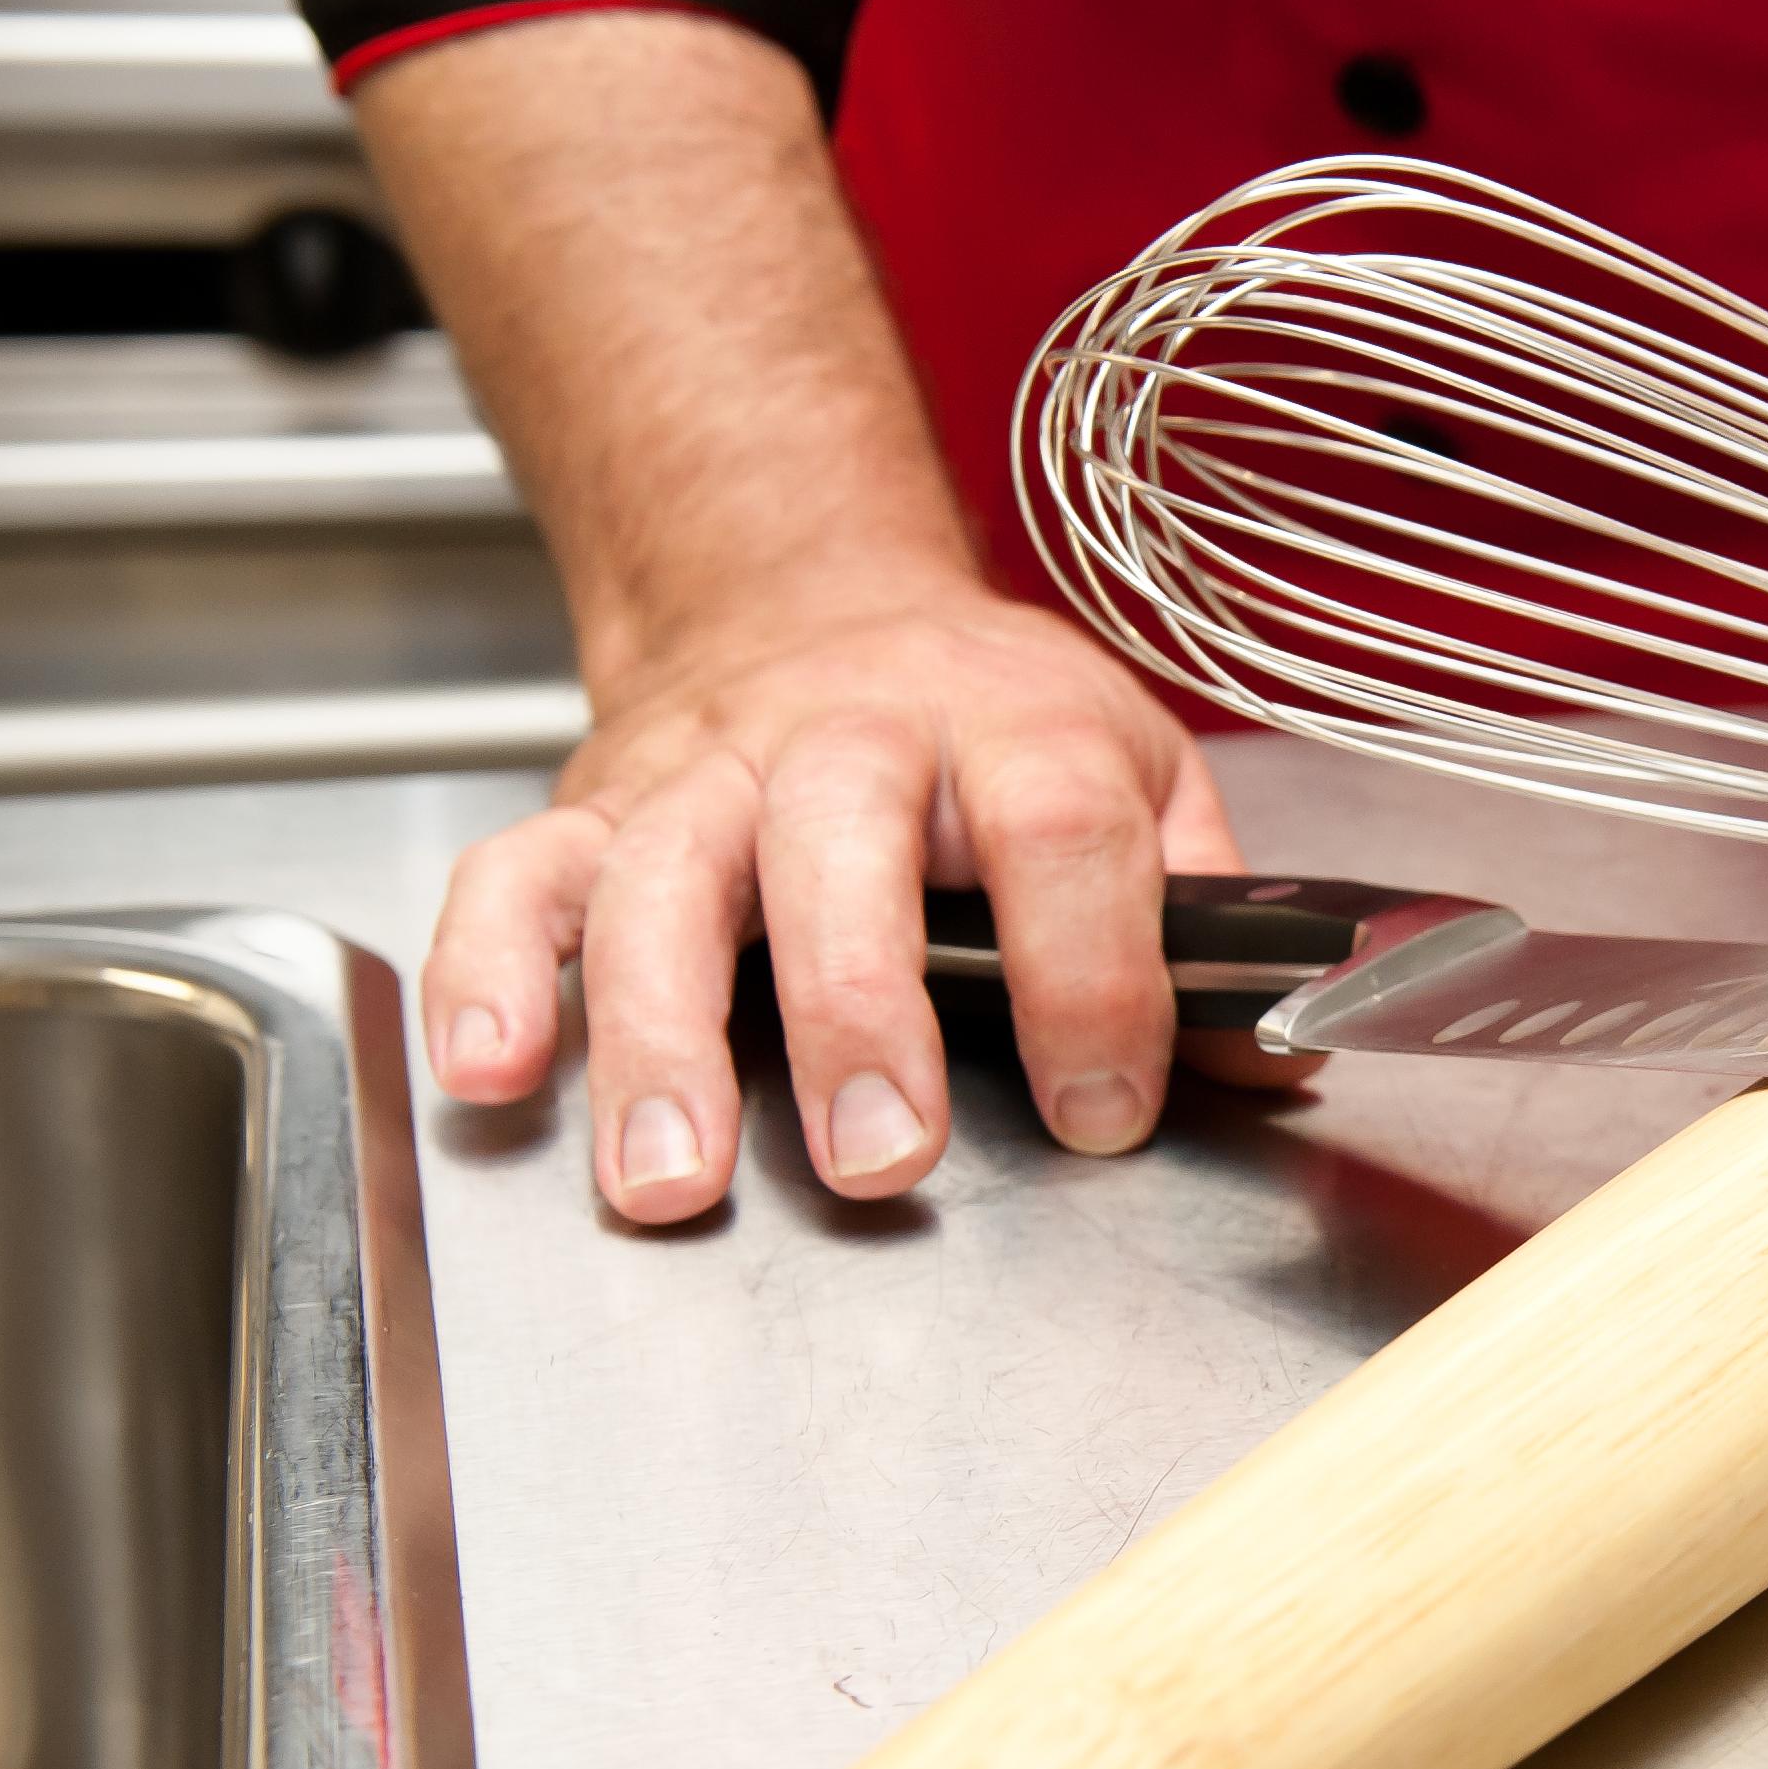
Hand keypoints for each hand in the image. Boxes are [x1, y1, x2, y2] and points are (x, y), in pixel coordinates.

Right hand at [423, 579, 1310, 1222]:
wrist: (807, 592)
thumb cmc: (986, 724)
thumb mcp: (1133, 771)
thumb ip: (1200, 913)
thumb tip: (1278, 1057)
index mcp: (1012, 725)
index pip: (1061, 832)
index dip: (1093, 975)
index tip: (1105, 1107)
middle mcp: (848, 738)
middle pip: (839, 849)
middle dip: (856, 1013)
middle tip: (881, 1159)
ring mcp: (707, 775)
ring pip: (663, 882)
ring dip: (659, 1034)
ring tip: (675, 1176)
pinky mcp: (594, 811)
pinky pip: (515, 879)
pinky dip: (490, 969)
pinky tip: (498, 1072)